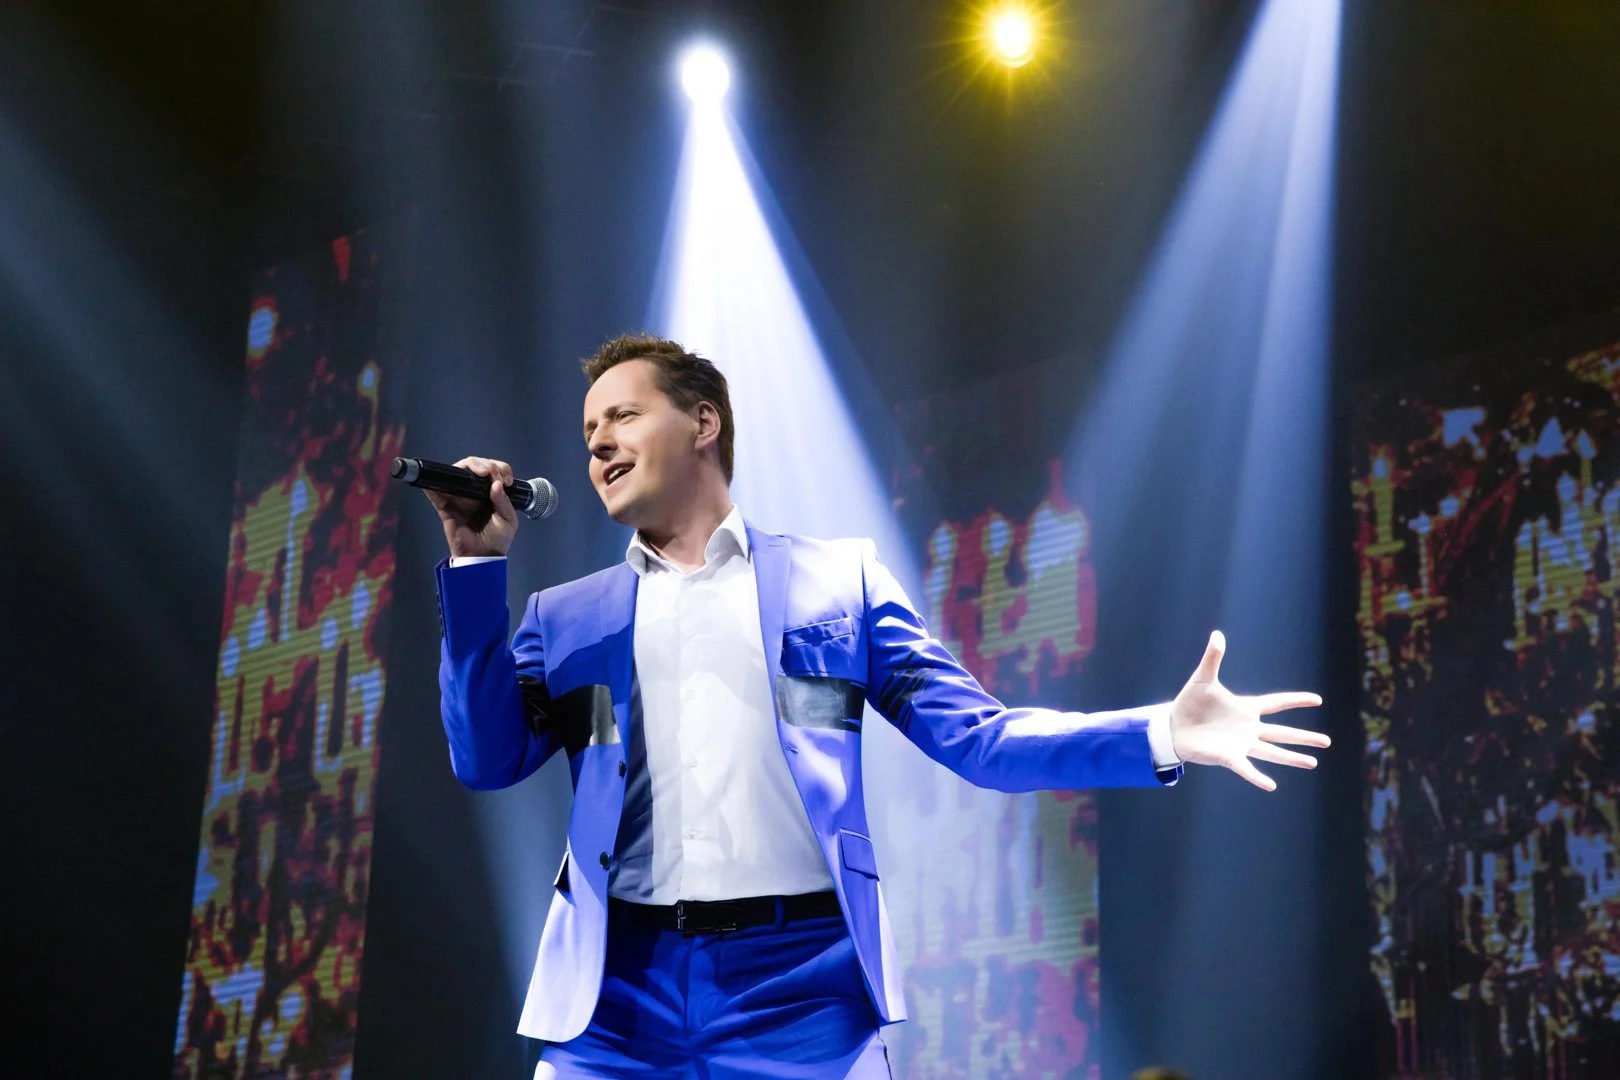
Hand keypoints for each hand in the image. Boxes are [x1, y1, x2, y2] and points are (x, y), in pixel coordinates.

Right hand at [425, 456, 518, 557]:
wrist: (484, 557)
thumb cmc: (498, 539)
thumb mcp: (508, 520)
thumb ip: (503, 502)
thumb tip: (496, 484)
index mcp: (489, 491)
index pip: (491, 469)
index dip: (499, 468)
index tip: (505, 480)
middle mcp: (473, 491)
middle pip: (472, 466)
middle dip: (484, 464)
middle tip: (492, 474)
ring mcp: (459, 498)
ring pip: (455, 474)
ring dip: (466, 467)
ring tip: (480, 473)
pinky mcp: (446, 508)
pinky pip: (436, 494)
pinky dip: (432, 485)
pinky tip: (435, 480)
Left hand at [1168, 630, 1327, 790]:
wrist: (1172, 726)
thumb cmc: (1189, 703)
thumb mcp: (1203, 678)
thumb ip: (1213, 657)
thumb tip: (1217, 634)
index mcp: (1245, 708)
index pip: (1276, 703)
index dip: (1295, 700)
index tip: (1317, 700)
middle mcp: (1248, 728)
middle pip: (1282, 732)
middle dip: (1304, 737)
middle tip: (1327, 742)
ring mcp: (1240, 743)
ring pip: (1272, 751)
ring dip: (1292, 757)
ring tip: (1313, 763)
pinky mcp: (1228, 757)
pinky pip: (1246, 768)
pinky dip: (1257, 776)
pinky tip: (1272, 785)